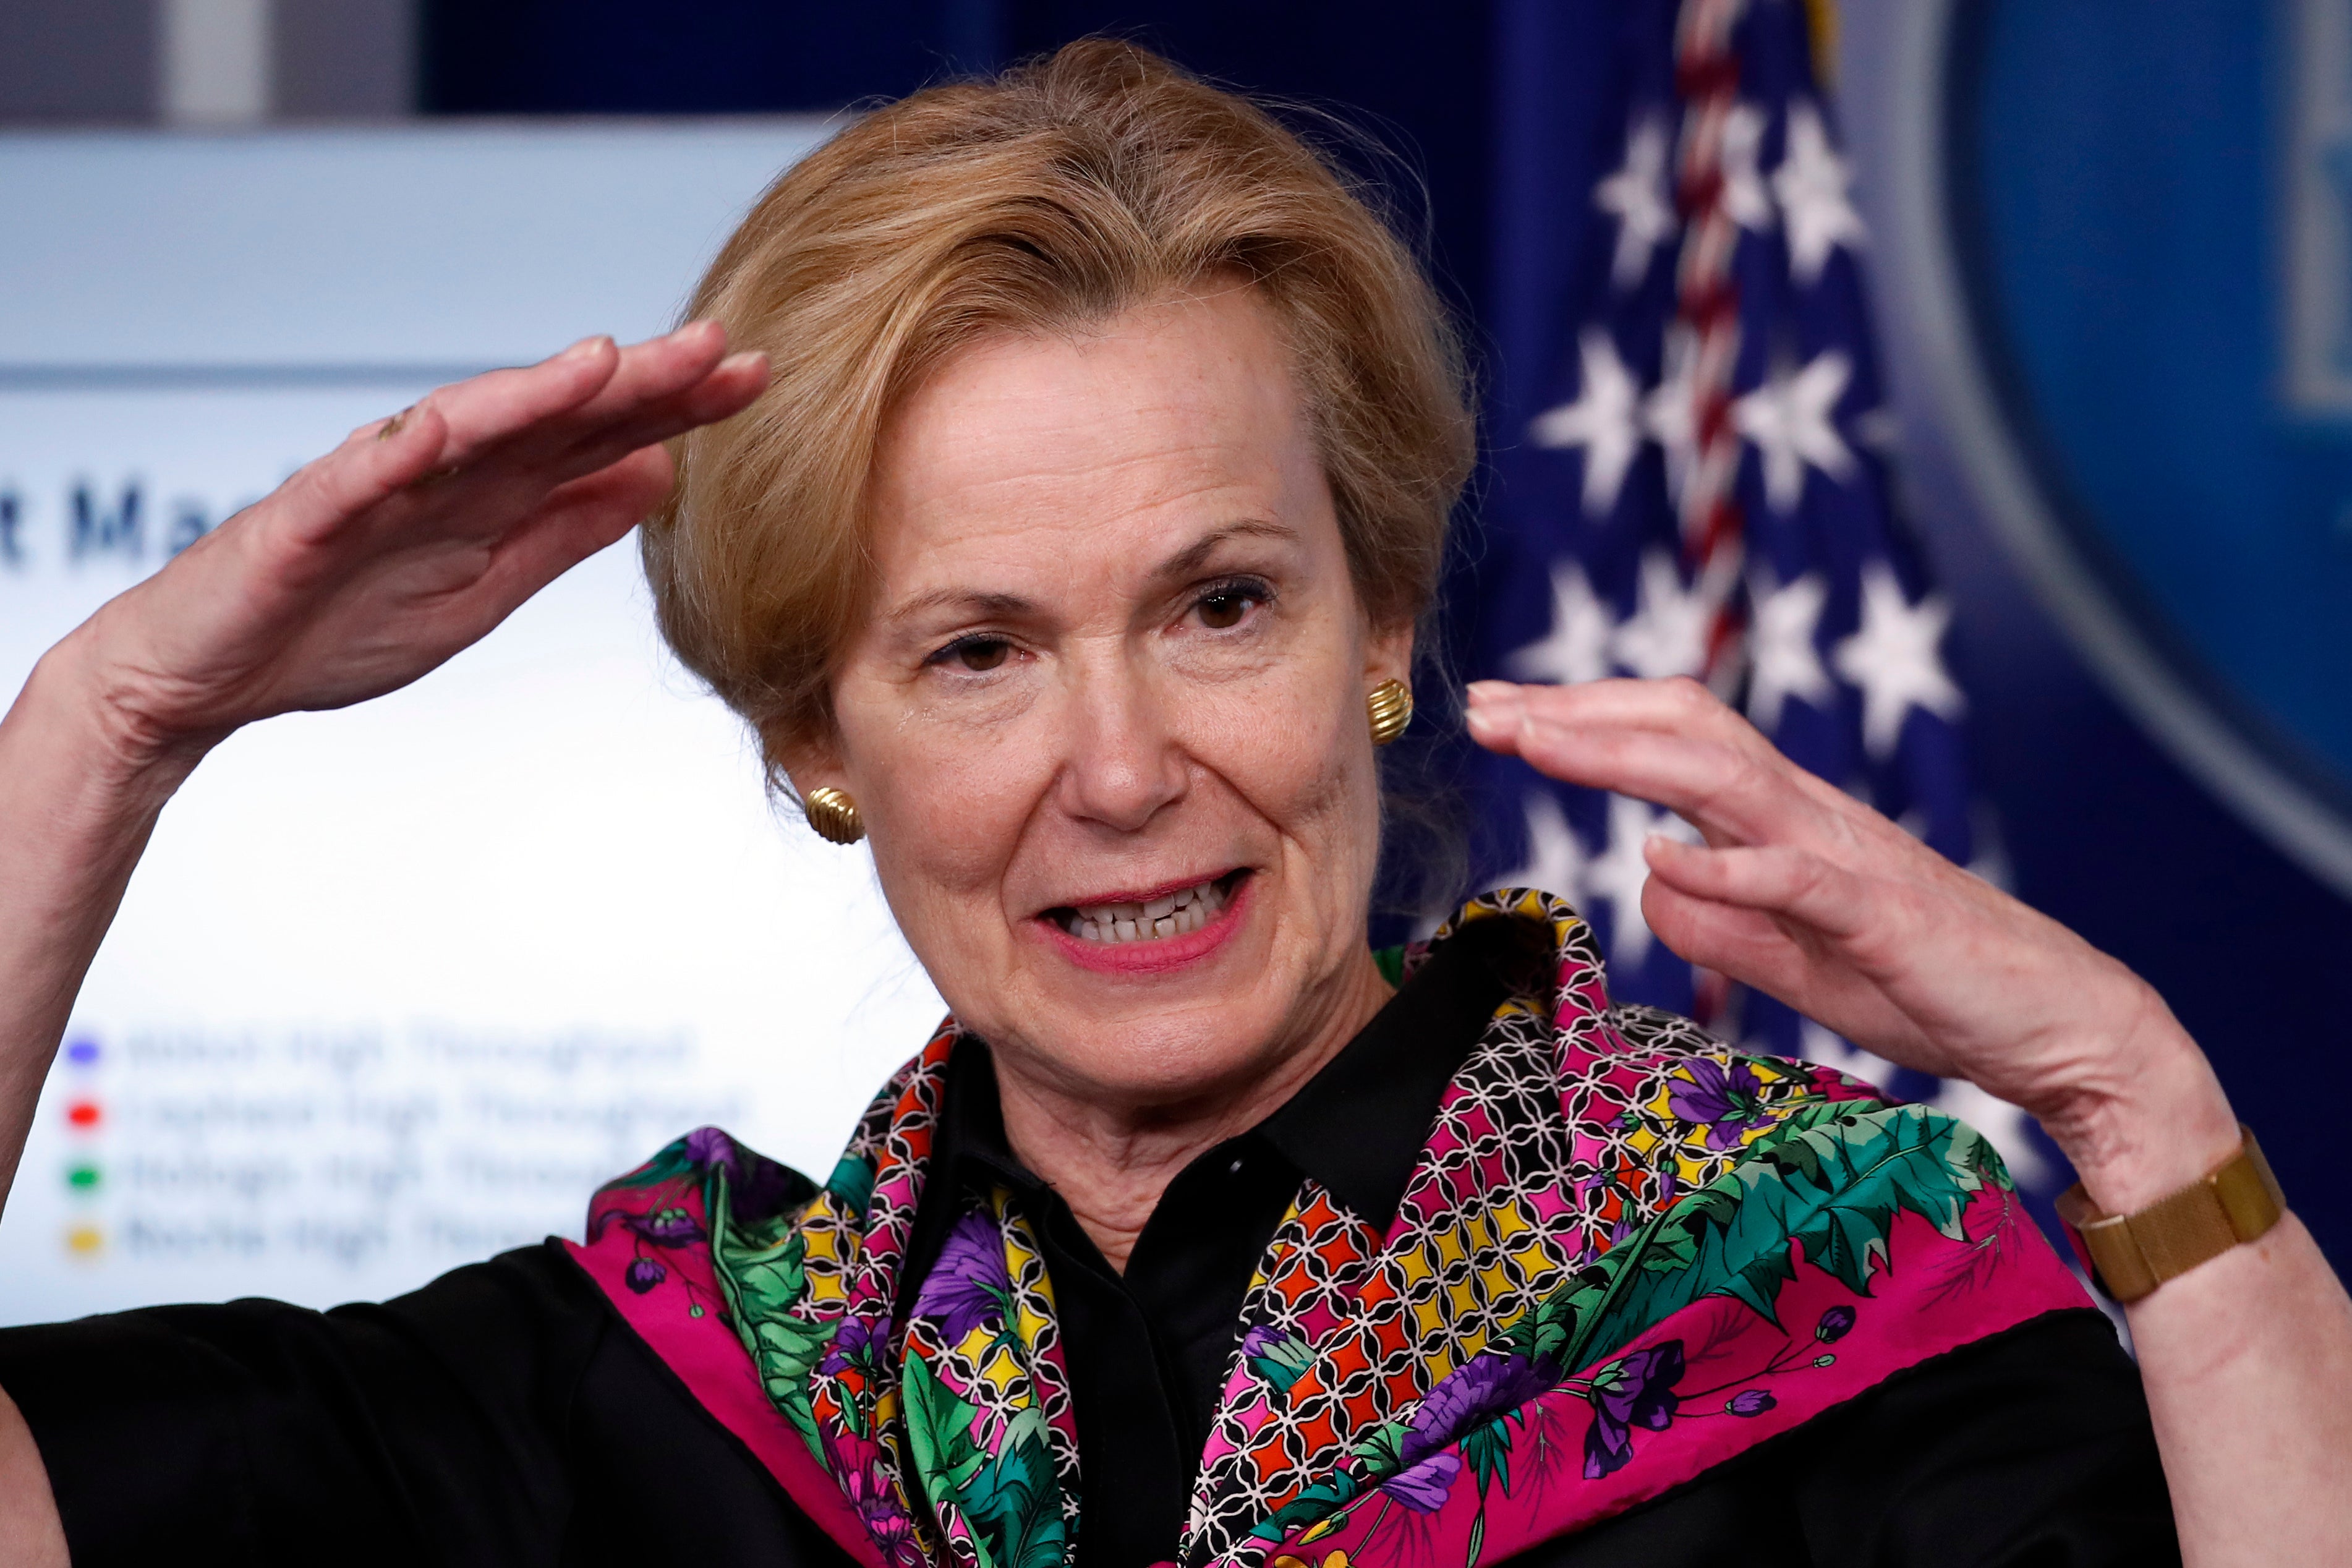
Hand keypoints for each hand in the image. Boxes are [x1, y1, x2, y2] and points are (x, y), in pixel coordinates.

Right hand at [57, 321, 765, 767]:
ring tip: (603, 363)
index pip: (597, 436)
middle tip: (718, 345)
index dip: (674, 406)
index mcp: (490, 494)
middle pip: (549, 415)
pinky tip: (442, 426)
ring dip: (531, 392)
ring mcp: (369, 490)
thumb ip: (564, 531)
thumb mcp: (486, 588)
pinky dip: (394, 451)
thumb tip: (657, 476)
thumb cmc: (336, 626)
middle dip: (633, 380)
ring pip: (461, 427)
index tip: (755, 377)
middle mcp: (440, 474)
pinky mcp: (298, 520)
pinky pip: (348, 479)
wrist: (208, 676)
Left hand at [1465, 676, 2238, 1205]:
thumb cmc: (1926, 985)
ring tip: (1536, 740)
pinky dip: (1727, 863)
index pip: (1672, 741)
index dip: (1582, 718)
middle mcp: (1809, 815)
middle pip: (1683, 730)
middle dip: (1576, 711)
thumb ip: (1718, 921)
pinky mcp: (1881, 912)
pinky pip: (1797, 876)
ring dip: (1621, 754)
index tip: (1498, 711)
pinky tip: (1664, 855)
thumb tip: (1644, 882)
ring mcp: (1846, 856)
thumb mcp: (1792, 960)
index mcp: (1783, 822)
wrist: (2055, 1026)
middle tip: (1482, 703)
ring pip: (1723, 777)